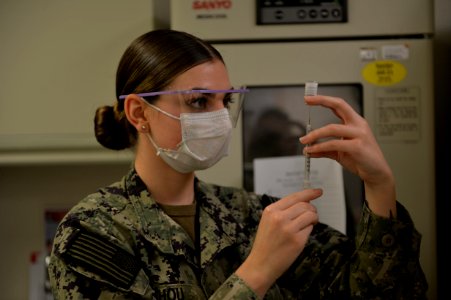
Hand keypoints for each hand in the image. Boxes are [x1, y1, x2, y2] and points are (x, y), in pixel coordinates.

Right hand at [236, 189, 320, 297]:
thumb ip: (283, 211)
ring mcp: (288, 229)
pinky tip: (301, 236)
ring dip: (313, 219)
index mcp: (271, 210)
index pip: (294, 197)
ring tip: (308, 225)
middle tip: (311, 216)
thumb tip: (304, 203)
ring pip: (310, 215)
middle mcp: (279, 217)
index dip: (309, 193)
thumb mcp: (268, 222)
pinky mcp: (297, 240)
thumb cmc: (265, 244)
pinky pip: (310, 229)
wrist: (260, 265)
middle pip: (305, 205)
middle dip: (312, 210)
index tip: (318, 191)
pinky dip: (308, 231)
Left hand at [300, 95, 395, 216]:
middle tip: (306, 100)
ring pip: (332, 128)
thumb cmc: (361, 159)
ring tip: (304, 141)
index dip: (324, 99)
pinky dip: (320, 147)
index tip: (309, 98)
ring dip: (314, 134)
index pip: (339, 105)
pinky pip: (333, 144)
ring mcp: (359, 135)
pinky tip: (311, 150)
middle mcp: (358, 125)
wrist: (376, 173)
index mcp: (355, 122)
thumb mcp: (339, 152)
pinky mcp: (357, 147)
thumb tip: (308, 149)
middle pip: (339, 106)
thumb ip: (324, 149)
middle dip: (322, 101)